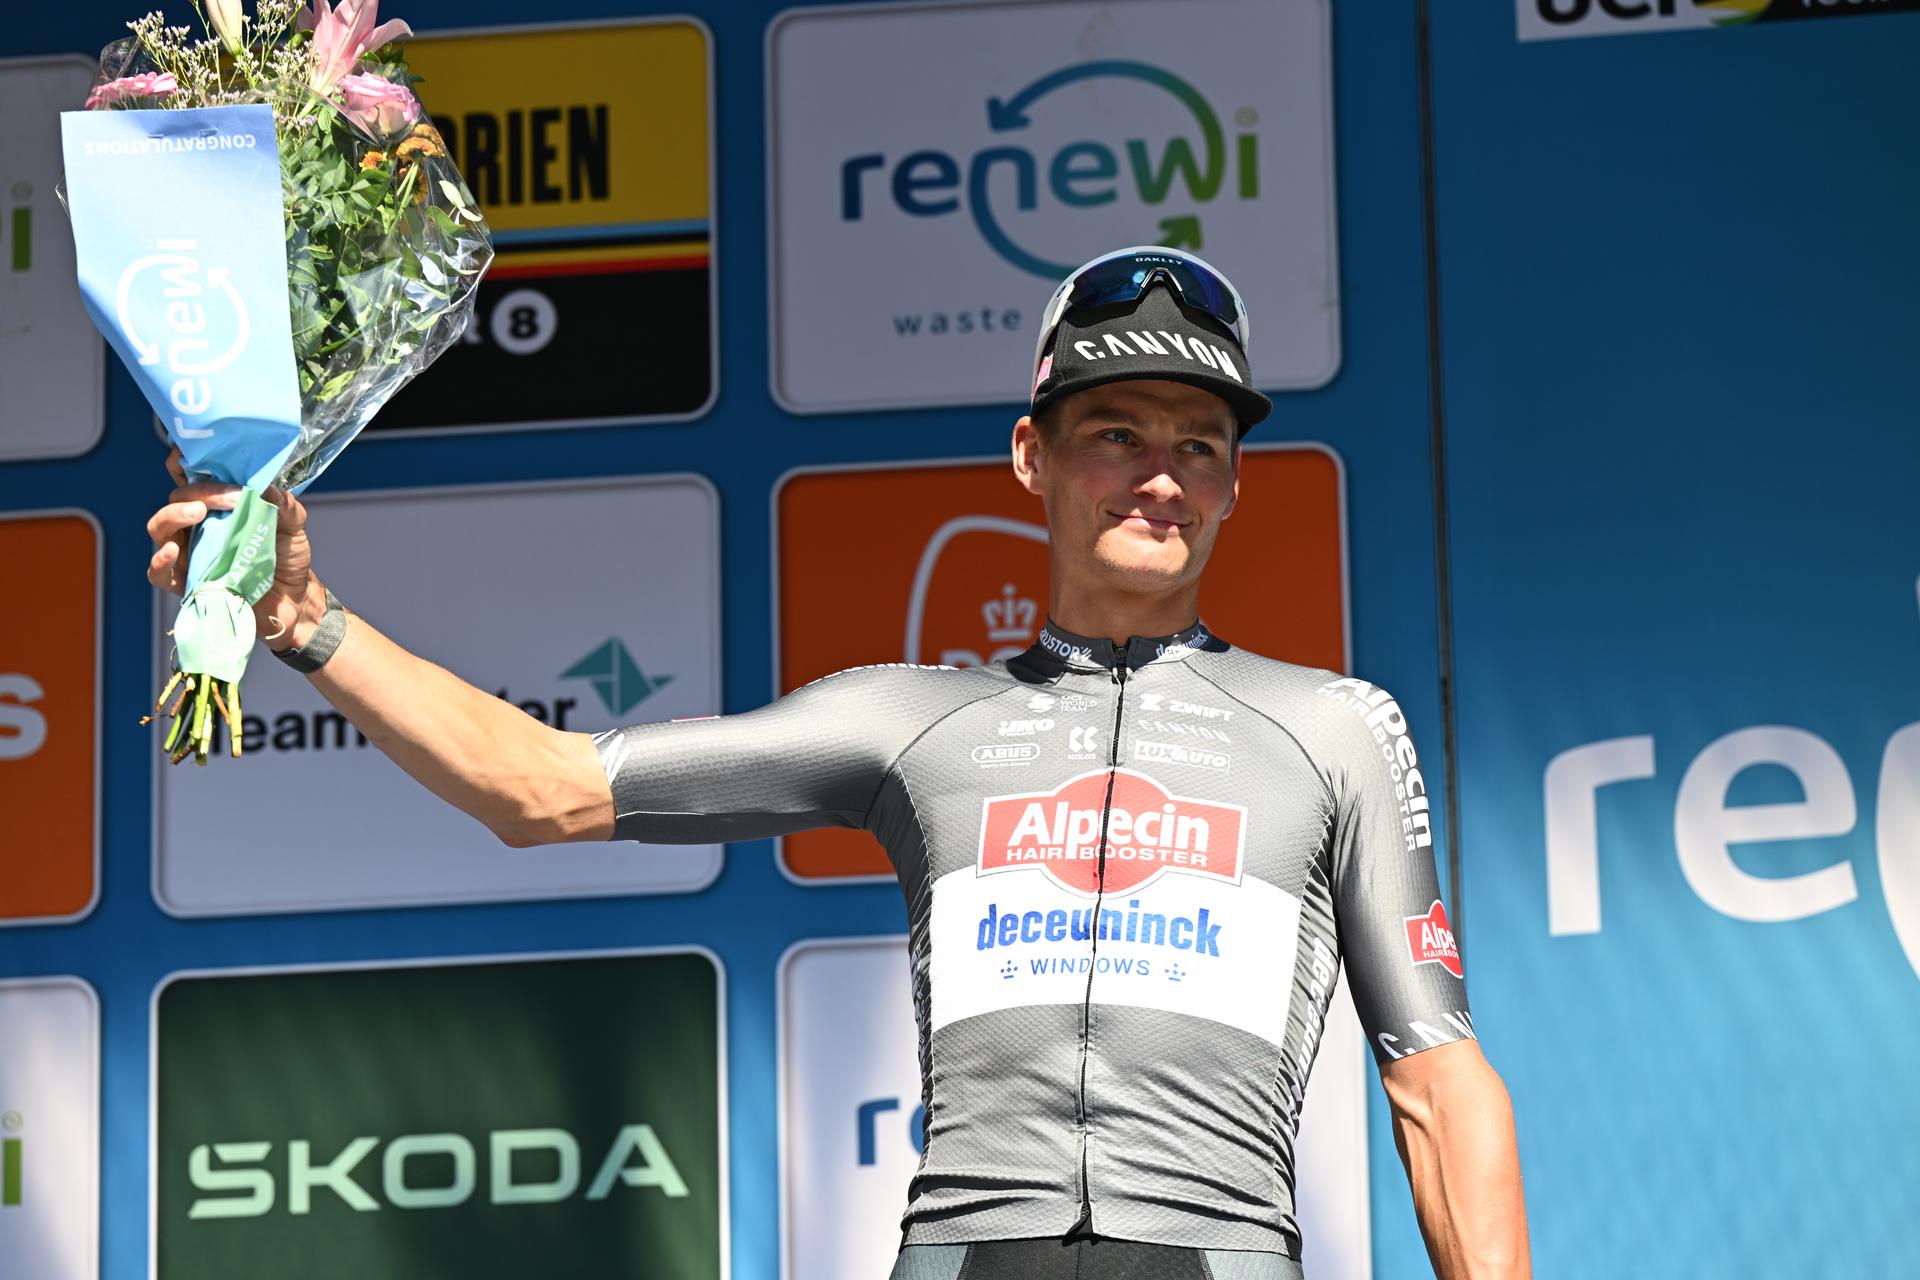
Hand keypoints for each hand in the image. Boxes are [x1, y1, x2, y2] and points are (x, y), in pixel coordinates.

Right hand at [146, 446, 324, 650]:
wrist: (293, 600)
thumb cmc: (286, 558)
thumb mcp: (293, 526)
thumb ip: (284, 504)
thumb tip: (265, 486)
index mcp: (218, 506)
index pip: (190, 477)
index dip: (183, 461)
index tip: (192, 452)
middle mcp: (197, 526)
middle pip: (175, 498)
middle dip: (195, 491)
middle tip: (220, 498)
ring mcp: (188, 553)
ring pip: (159, 528)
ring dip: (173, 516)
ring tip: (196, 513)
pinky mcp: (186, 583)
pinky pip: (159, 572)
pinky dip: (160, 560)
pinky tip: (173, 551)